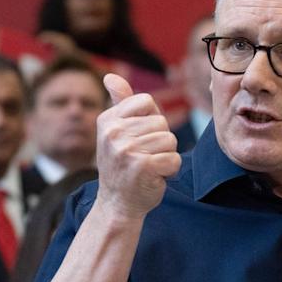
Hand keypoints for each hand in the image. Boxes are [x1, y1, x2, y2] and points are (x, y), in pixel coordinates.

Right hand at [95, 73, 180, 219]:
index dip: (152, 120)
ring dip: (165, 156)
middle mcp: (113, 133)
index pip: (147, 101)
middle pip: (161, 122)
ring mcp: (127, 150)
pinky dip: (170, 171)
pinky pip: (174, 159)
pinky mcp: (142, 167)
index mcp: (108, 120)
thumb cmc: (122, 166)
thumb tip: (110, 76)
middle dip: (160, 141)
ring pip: (169, 140)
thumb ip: (119, 103)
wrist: (117, 204)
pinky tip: (154, 177)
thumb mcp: (115, 132)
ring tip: (148, 167)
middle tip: (143, 157)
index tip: (140, 137)